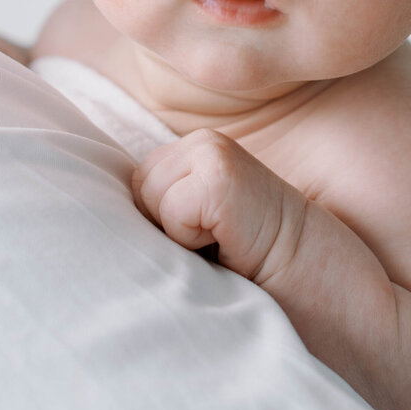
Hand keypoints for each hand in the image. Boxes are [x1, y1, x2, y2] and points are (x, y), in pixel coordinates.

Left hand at [132, 129, 303, 282]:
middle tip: (209, 239)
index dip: (158, 220)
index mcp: (193, 148)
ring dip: (176, 232)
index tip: (200, 235)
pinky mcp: (219, 174)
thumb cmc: (246, 255)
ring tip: (217, 239)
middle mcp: (201, 142)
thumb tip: (103, 213)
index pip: (137, 181)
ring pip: (149, 197)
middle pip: (137, 187)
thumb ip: (163, 202)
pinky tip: (224, 240)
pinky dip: (190, 238)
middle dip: (162, 223)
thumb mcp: (198, 219)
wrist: (307, 267)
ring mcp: (212, 153)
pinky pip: (171, 210)